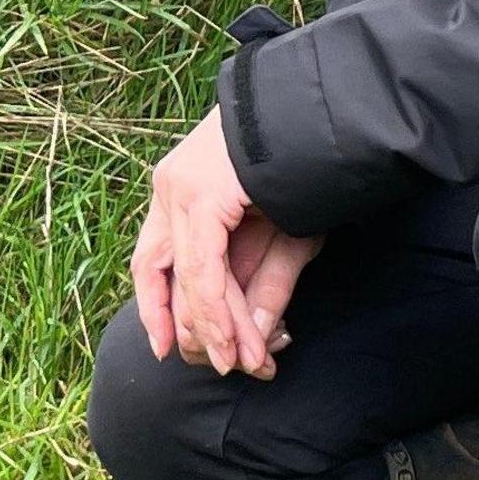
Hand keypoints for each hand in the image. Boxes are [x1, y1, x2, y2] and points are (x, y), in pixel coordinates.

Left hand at [130, 112, 324, 377]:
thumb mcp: (283, 238)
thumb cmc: (307, 171)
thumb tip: (249, 346)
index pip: (151, 259)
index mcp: (178, 189)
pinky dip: (219, 311)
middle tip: (223, 365)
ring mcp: (181, 189)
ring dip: (217, 329)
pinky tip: (235, 342)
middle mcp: (170, 188)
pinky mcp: (202, 197)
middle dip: (190, 328)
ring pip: (186, 278)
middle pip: (156, 273)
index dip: (156, 307)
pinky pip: (203, 270)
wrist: (327, 114)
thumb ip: (262, 289)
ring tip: (242, 364)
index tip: (168, 349)